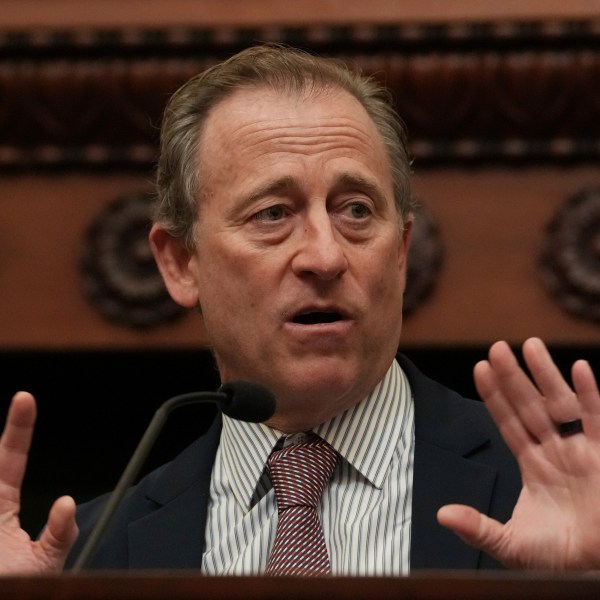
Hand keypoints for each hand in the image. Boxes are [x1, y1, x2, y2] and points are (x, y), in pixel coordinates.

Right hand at [0, 392, 77, 573]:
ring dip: (1, 471)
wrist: (8, 598)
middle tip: (23, 402)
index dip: (19, 427)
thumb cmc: (20, 587)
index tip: (26, 398)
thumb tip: (66, 503)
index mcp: (1, 508)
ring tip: (12, 522)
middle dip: (10, 433)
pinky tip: (4, 522)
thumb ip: (59, 535)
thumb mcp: (45, 563)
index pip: (10, 457)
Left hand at [437, 337, 599, 569]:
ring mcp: (582, 451)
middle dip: (513, 378)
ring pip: (561, 405)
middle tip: (496, 347)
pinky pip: (598, 419)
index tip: (480, 369)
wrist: (596, 568)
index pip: (508, 422)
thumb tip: (441, 514)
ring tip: (530, 345)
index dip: (494, 397)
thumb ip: (479, 527)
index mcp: (532, 465)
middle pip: (530, 406)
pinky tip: (580, 369)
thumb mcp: (512, 544)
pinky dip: (591, 394)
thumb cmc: (558, 558)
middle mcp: (555, 451)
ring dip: (546, 375)